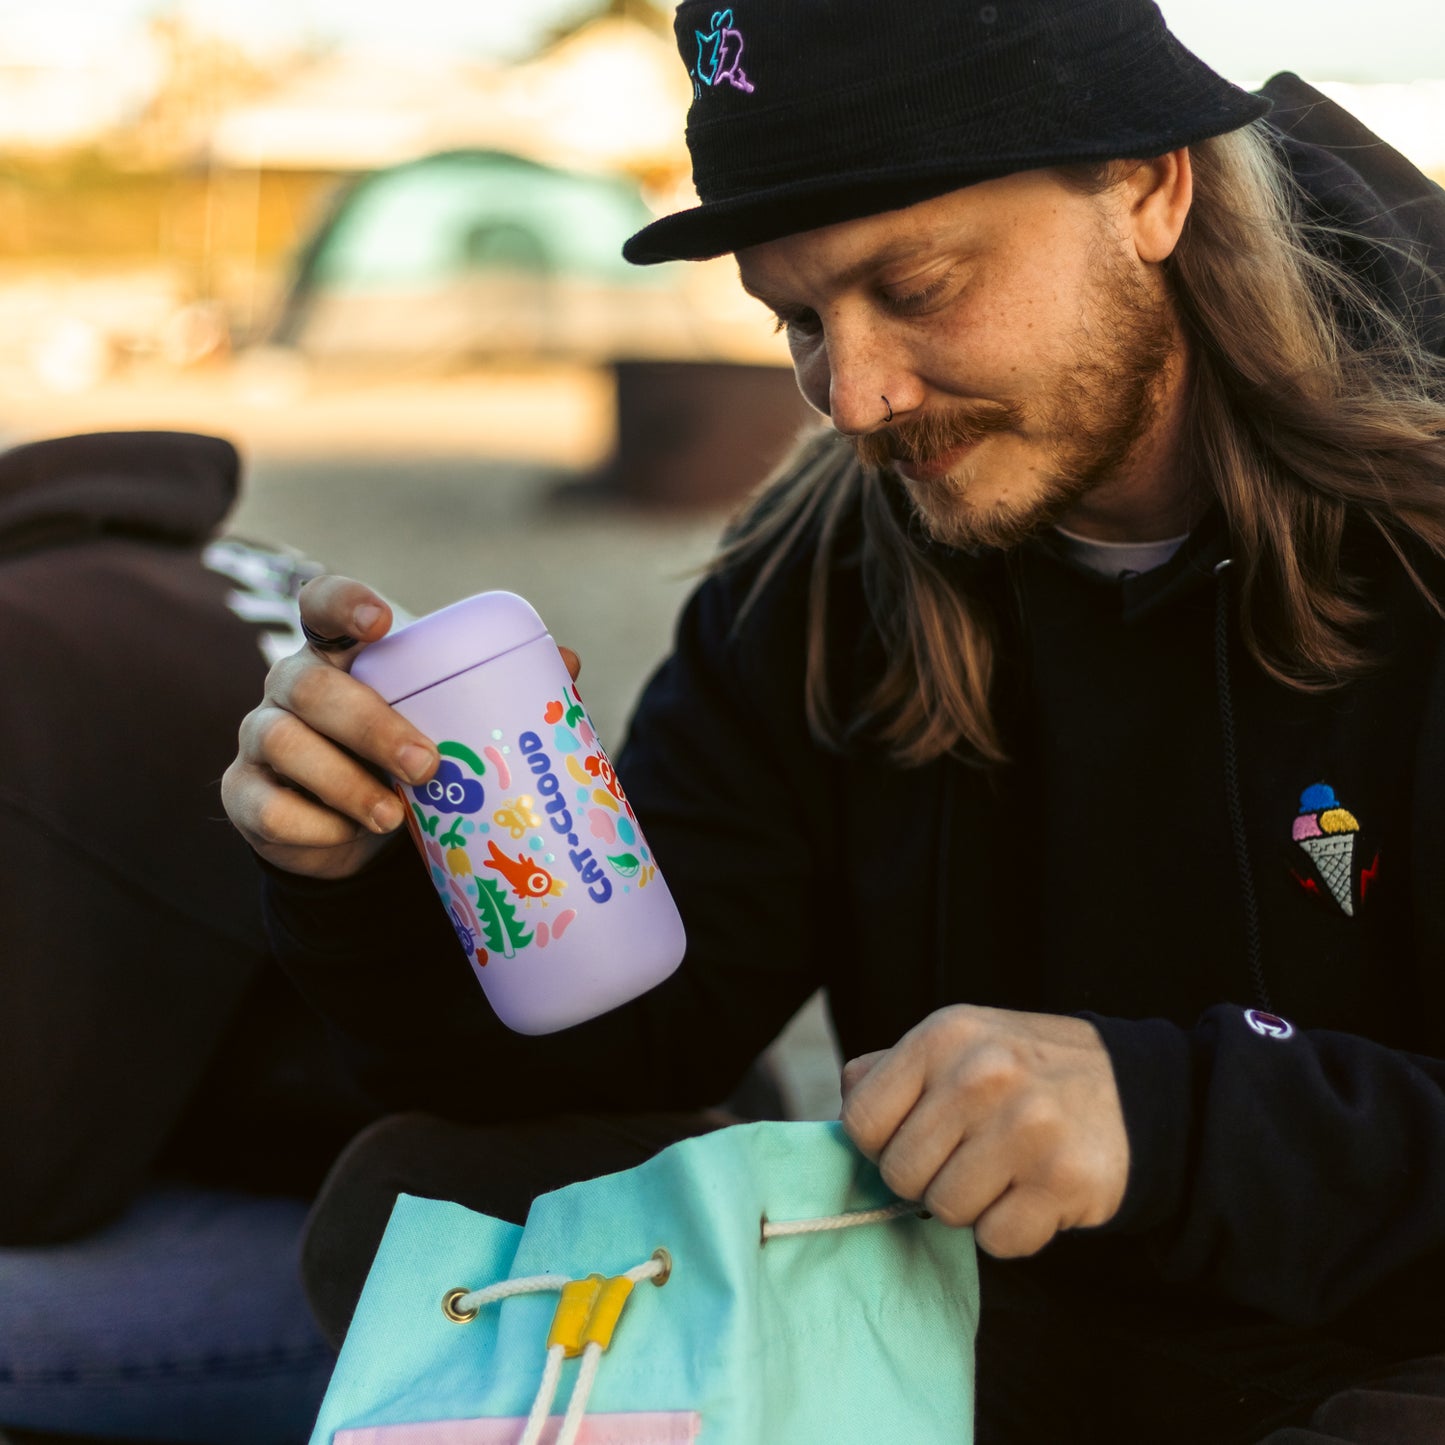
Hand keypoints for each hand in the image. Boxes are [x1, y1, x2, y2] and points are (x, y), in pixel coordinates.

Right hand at [222, 574, 580, 878]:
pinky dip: (313, 825)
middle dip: (370, 725)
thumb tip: (569, 664)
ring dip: (344, 782)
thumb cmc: (407, 756)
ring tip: (394, 816)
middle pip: (310, 686)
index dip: (342, 603)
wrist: (358, 834)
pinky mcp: (244, 794)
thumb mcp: (446, 720)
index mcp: (340, 655)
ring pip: (284, 744)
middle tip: (426, 766)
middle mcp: (291, 685)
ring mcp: (259, 737)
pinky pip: (266, 806)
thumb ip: (497, 688)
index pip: (321, 604)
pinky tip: (348, 835)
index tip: (379, 621)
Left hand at [840, 1005, 1128, 1257]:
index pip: (861, 1119)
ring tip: (1002, 1171)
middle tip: (966, 1157)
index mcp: (944, 1036)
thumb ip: (893, 1069)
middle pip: (900, 1172)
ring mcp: (1025, 1127)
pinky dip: (1010, 1230)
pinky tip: (1032, 1193)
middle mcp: (982, 1074)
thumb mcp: (958, 1043)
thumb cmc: (1025, 1071)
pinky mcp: (1063, 1180)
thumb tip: (843, 1104)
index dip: (879, 1143)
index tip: (914, 1138)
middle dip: (927, 1177)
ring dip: (970, 1205)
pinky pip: (997, 1240)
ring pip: (945, 1211)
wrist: (1132, 1091)